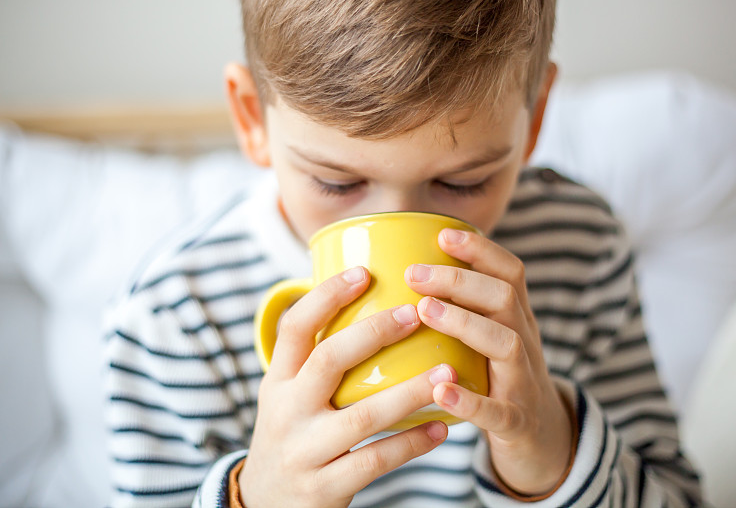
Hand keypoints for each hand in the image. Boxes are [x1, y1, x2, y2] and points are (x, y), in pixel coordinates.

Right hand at [239, 267, 452, 507]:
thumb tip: (365, 302)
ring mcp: (304, 451)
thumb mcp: (288, 395)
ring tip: (448, 372)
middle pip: (328, 359)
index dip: (327, 296)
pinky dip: (412, 443)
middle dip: (374, 332)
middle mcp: (286, 411)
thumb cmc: (293, 434)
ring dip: (410, 391)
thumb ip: (316, 360)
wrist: (266, 506)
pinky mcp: (324, 487)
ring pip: (363, 416)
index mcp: (279, 380)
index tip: (364, 272)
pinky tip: (441, 428)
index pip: (295, 328)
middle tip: (417, 313)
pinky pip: (376, 461)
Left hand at [404, 228, 573, 495]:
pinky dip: (470, 400)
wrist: (543, 442)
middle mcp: (524, 342)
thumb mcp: (488, 339)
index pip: (510, 273)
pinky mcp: (516, 423)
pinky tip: (440, 388)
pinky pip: (498, 411)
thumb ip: (461, 309)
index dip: (480, 249)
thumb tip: (400, 274)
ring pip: (506, 343)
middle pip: (504, 299)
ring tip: (424, 311)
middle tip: (414, 274)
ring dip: (464, 323)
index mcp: (516, 319)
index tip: (442, 234)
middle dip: (460, 281)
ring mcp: (522, 382)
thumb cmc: (498, 381)